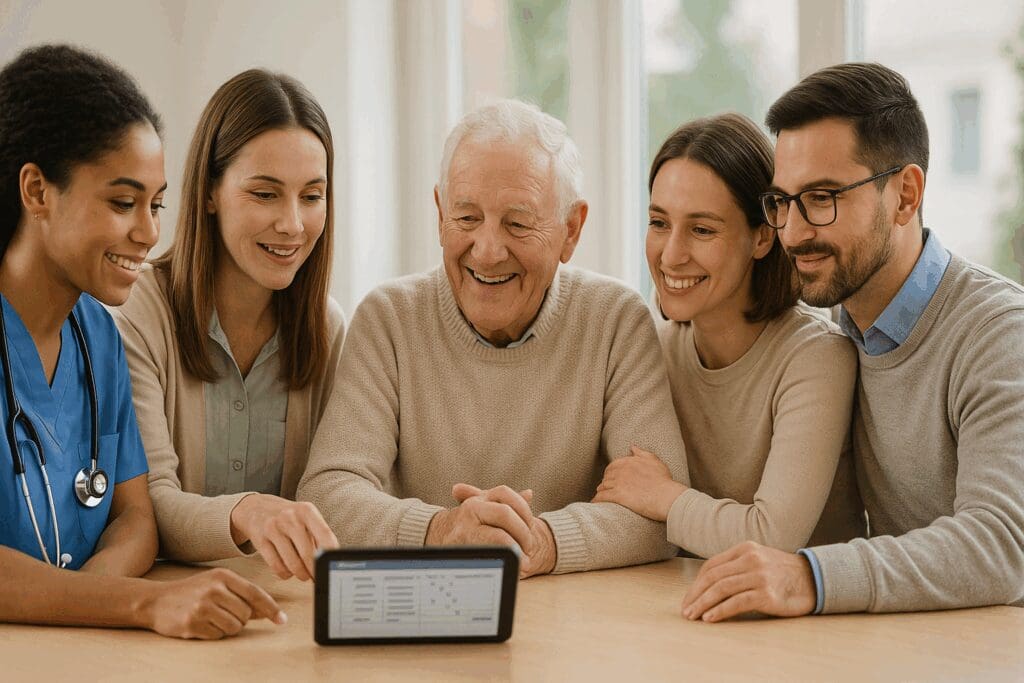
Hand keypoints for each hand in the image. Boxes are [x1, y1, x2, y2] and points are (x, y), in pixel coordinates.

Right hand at [139, 567, 286, 639]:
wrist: (155, 600)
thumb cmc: (192, 591)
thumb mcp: (217, 584)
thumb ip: (242, 595)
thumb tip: (268, 611)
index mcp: (223, 576)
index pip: (255, 593)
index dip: (271, 608)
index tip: (282, 620)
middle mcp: (213, 589)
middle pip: (247, 614)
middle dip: (241, 617)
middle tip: (224, 612)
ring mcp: (202, 607)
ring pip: (235, 627)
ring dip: (228, 627)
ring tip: (213, 618)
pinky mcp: (192, 624)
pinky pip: (218, 635)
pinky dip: (214, 633)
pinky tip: (202, 624)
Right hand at [230, 494, 337, 580]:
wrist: (256, 508)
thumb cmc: (288, 517)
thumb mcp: (305, 517)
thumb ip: (319, 535)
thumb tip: (331, 560)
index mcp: (306, 511)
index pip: (325, 534)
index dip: (331, 553)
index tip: (333, 565)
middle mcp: (290, 517)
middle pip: (307, 553)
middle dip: (314, 571)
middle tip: (317, 577)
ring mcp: (273, 528)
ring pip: (292, 563)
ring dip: (301, 575)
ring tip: (304, 575)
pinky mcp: (260, 540)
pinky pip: (276, 566)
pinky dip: (285, 573)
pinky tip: (288, 571)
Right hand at [451, 484, 556, 577]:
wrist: (436, 538)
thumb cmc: (467, 525)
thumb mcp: (483, 509)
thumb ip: (505, 502)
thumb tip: (528, 494)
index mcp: (478, 499)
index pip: (505, 493)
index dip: (523, 509)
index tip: (531, 526)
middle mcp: (470, 510)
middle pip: (504, 513)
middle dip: (523, 532)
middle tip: (530, 547)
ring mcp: (465, 530)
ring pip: (499, 536)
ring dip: (517, 549)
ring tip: (525, 561)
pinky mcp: (463, 550)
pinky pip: (490, 555)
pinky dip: (506, 562)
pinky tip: (513, 567)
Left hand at [592, 445, 686, 520]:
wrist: (667, 497)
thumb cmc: (664, 481)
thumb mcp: (655, 461)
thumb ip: (642, 453)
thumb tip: (632, 447)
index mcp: (629, 461)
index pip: (613, 466)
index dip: (611, 473)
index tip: (612, 479)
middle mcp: (621, 470)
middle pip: (606, 476)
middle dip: (605, 482)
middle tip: (606, 489)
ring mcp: (618, 482)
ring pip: (603, 486)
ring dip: (601, 491)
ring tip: (600, 497)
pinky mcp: (617, 495)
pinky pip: (602, 496)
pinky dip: (597, 500)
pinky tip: (595, 503)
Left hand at [680, 541, 815, 621]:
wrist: (814, 580)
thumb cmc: (782, 574)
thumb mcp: (758, 561)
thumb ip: (736, 567)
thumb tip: (708, 586)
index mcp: (745, 549)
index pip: (711, 566)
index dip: (696, 583)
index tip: (689, 598)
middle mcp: (750, 559)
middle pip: (713, 577)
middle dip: (695, 595)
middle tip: (685, 610)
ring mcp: (759, 575)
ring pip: (721, 589)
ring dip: (703, 604)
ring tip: (693, 616)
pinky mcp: (767, 594)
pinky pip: (737, 602)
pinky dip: (720, 611)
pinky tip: (710, 618)